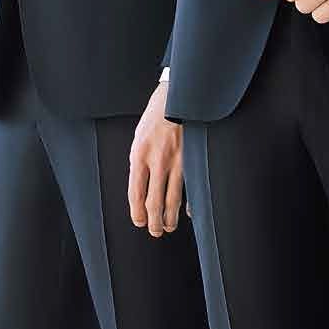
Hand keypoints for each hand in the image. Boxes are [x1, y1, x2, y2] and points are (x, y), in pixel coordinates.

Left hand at [128, 74, 184, 236]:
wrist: (178, 96)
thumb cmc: (156, 116)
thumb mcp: (139, 137)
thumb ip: (139, 161)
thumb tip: (141, 187)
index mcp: (139, 154)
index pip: (136, 192)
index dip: (137, 212)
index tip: (139, 222)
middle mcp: (157, 160)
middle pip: (154, 201)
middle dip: (154, 221)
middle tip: (155, 232)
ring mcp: (177, 160)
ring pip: (173, 198)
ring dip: (169, 217)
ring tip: (168, 227)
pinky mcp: (192, 158)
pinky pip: (190, 187)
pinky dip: (188, 203)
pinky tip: (187, 213)